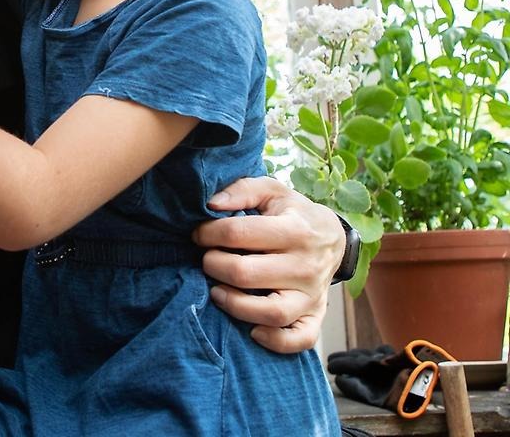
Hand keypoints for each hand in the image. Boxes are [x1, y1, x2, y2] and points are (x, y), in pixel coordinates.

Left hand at [192, 176, 344, 352]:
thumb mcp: (272, 191)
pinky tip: (252, 331)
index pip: (239, 233)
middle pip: (246, 274)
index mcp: (295, 229)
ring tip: (217, 291)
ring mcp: (312, 295)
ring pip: (271, 312)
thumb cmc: (292, 213)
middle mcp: (306, 265)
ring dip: (235, 305)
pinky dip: (275, 341)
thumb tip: (211, 203)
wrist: (333, 238)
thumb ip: (242, 190)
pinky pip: (299, 339)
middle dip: (214, 266)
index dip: (208, 234)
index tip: (199, 234)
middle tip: (206, 260)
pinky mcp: (316, 316)